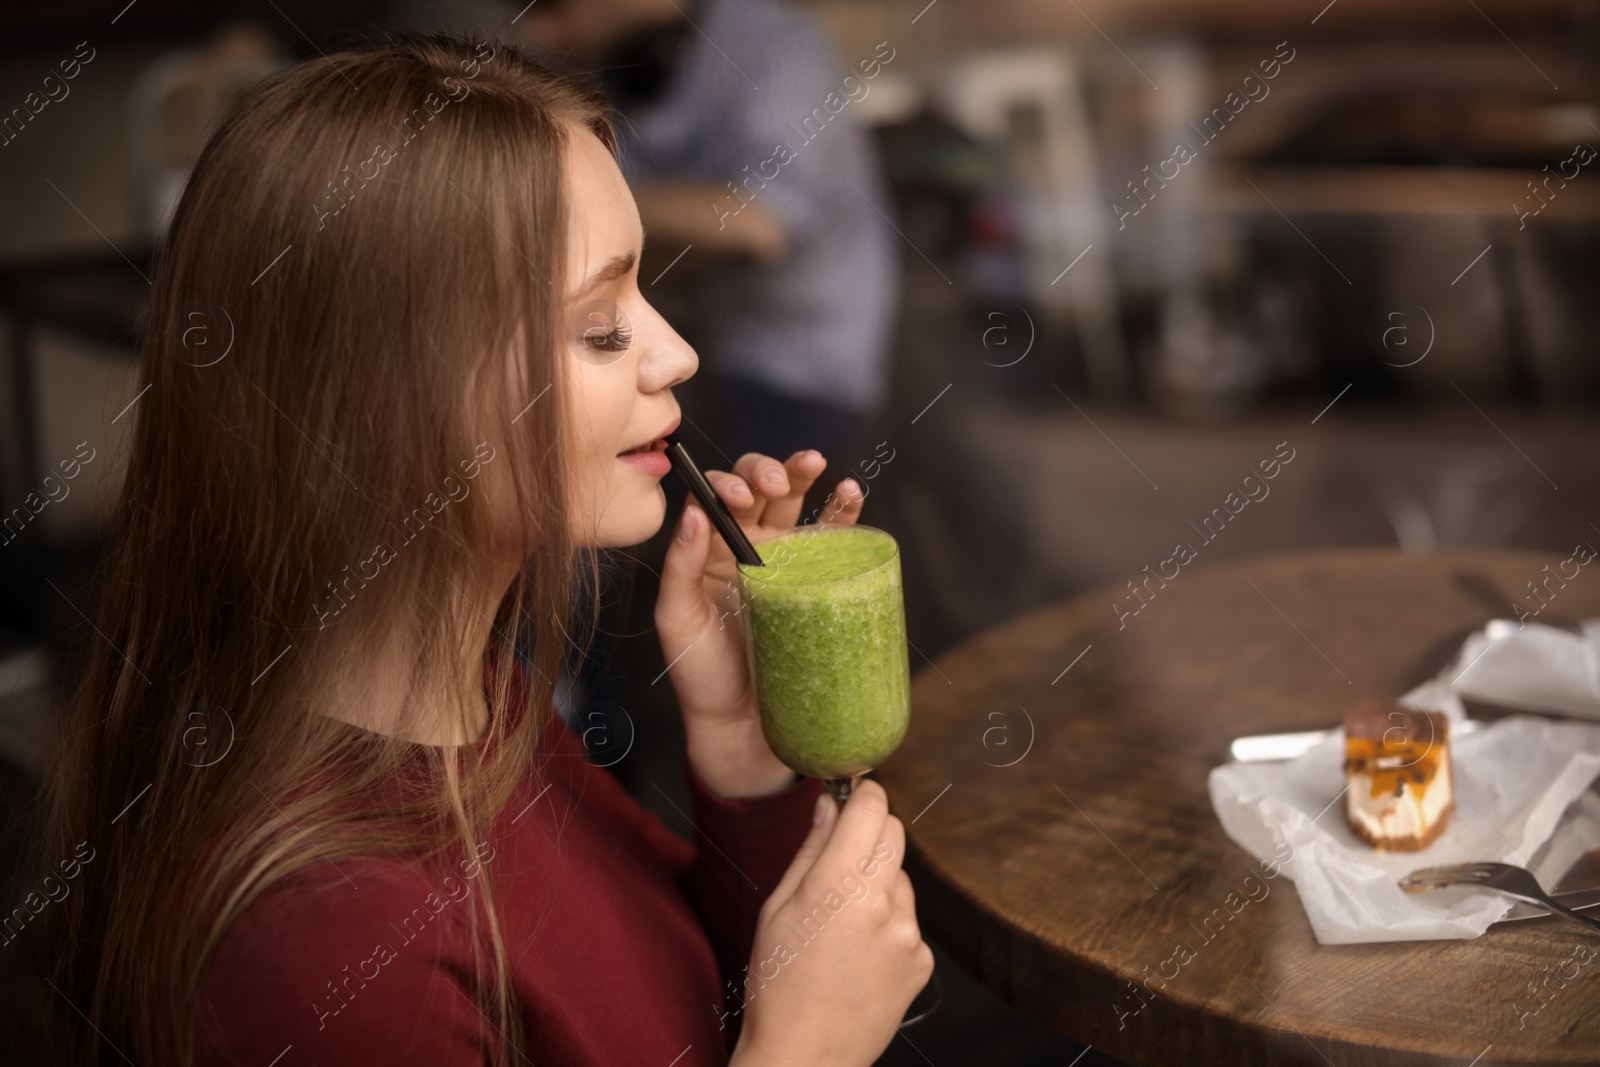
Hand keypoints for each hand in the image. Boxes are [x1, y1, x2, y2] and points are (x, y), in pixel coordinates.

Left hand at [655, 449, 864, 797]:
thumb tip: (694, 512)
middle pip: (760, 490)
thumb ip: (678, 568)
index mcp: (709, 550)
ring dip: (806, 476)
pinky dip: (845, 511)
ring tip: (817, 465)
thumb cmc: (702, 675)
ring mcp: (786, 563)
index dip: (729, 484)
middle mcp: (747, 547)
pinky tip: (850, 494)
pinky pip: (834, 538)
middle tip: (777, 483)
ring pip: (797, 503)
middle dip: (769, 472)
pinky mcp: (819, 582)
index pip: (718, 498)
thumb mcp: (677, 621)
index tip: (737, 498)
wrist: (745, 725)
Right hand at [729, 780, 933, 1066]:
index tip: (852, 797)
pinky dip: (890, 924)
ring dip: (879, 883)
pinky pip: (909, 919)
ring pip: (902, 877)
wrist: (805, 1056)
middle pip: (895, 832)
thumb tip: (829, 804)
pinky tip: (860, 953)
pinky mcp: (922, 960)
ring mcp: (909, 934)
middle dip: (871, 832)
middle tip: (841, 859)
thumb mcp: (777, 908)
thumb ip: (810, 849)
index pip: (872, 806)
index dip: (863, 794)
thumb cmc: (778, 984)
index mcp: (839, 884)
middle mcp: (883, 902)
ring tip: (843, 924)